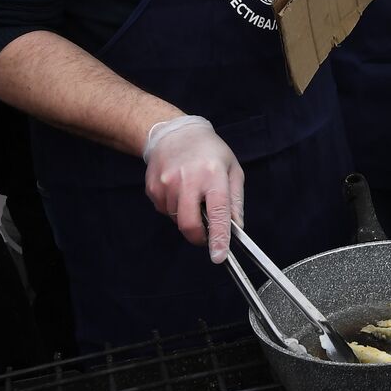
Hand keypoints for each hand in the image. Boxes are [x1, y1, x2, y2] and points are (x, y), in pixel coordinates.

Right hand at [142, 115, 242, 263]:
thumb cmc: (210, 151)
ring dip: (187, 217)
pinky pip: (164, 211)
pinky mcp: (152, 189)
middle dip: (199, 237)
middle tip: (207, 235)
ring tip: (193, 195)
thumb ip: (236, 200)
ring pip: (177, 219)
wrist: (175, 134)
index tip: (219, 256)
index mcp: (213, 174)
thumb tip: (237, 228)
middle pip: (190, 224)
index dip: (218, 237)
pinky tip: (179, 190)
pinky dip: (174, 208)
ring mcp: (166, 185)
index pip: (217, 212)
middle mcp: (187, 180)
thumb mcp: (232, 169)